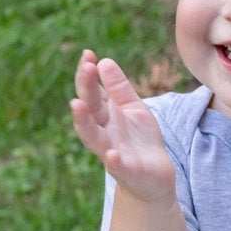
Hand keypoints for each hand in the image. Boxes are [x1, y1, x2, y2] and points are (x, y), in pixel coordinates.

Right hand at [70, 51, 174, 202]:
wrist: (154, 176)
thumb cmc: (140, 140)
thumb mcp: (133, 108)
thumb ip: (120, 88)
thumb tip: (104, 61)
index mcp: (106, 114)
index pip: (93, 91)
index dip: (89, 74)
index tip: (88, 54)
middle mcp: (104, 131)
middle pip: (90, 108)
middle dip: (87, 88)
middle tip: (86, 68)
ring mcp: (112, 151)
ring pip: (92, 137)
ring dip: (83, 121)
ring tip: (76, 104)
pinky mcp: (125, 171)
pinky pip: (116, 166)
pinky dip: (113, 160)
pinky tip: (111, 154)